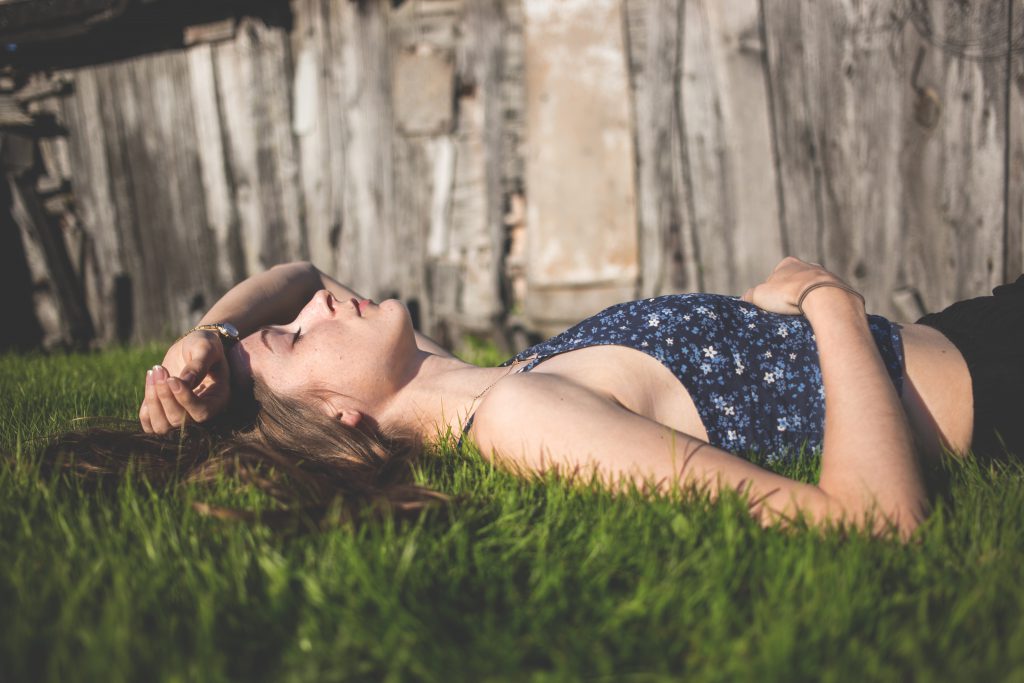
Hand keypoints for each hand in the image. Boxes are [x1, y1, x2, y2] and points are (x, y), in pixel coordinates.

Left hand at [139, 331, 231, 433]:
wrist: (192, 346)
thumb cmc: (204, 344)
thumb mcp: (205, 347)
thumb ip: (198, 364)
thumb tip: (184, 382)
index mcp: (218, 399)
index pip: (201, 412)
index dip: (184, 399)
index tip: (171, 378)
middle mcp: (201, 412)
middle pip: (180, 422)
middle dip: (165, 396)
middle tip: (159, 369)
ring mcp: (182, 415)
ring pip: (163, 427)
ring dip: (153, 401)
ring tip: (154, 373)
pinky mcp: (164, 413)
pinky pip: (150, 424)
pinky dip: (146, 407)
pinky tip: (151, 381)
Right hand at [741, 257, 858, 315]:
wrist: (823, 297)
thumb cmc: (788, 293)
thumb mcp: (760, 294)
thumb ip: (750, 295)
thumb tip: (744, 298)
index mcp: (787, 263)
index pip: (774, 278)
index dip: (771, 292)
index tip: (771, 305)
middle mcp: (808, 265)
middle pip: (795, 283)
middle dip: (791, 295)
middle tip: (786, 311)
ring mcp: (825, 275)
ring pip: (812, 290)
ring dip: (807, 300)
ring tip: (802, 315)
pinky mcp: (839, 287)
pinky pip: (827, 298)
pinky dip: (822, 306)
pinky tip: (817, 315)